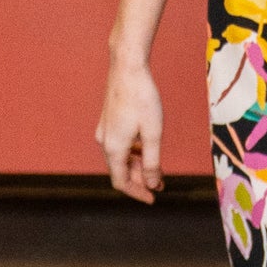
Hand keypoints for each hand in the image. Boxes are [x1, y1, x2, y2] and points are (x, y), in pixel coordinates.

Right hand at [98, 55, 163, 201]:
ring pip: (121, 157)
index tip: (153, 199)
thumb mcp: (153, 134)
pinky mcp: (109, 120)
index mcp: (114, 148)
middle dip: (140, 179)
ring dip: (138, 166)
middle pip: (121, 170)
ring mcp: (105, 130)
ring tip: (158, 168)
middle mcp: (105, 141)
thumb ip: (153, 162)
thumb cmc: (142, 98)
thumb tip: (153, 183)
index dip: (137, 193)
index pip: (121, 182)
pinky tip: (148, 149)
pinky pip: (120, 144)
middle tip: (162, 183)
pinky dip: (133, 152)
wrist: (128, 67)